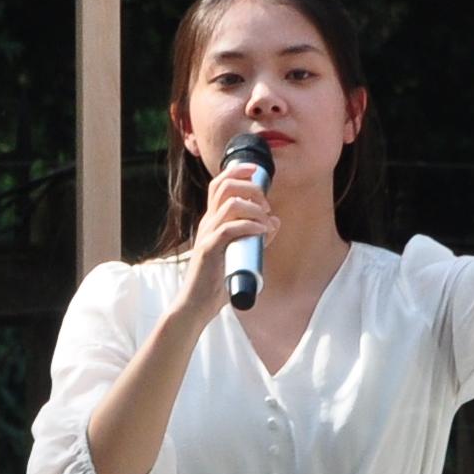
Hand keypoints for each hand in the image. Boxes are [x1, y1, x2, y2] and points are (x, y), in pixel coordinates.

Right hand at [181, 151, 278, 292]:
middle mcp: (207, 222)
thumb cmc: (217, 278)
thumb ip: (257, 236)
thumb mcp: (241, 252)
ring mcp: (206, 235)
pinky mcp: (208, 250)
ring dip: (254, 208)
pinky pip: (229, 229)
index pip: (220, 184)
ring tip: (266, 222)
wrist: (197, 303)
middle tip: (266, 204)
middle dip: (251, 188)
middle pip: (224, 186)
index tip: (257, 170)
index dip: (238, 171)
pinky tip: (262, 231)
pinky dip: (250, 226)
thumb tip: (276, 221)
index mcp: (212, 220)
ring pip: (229, 205)